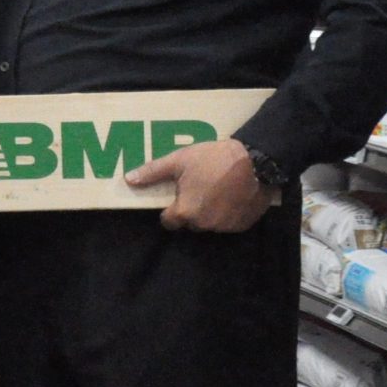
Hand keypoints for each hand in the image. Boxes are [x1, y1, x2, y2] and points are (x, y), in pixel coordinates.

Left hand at [129, 138, 276, 233]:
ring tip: (216, 191)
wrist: (257, 161)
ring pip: (210, 223)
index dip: (170, 211)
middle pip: (190, 222)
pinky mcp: (244, 224)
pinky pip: (229, 223)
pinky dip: (228, 214)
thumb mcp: (179, 161)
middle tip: (198, 189)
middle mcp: (204, 224)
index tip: (176, 198)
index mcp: (186, 212)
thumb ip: (153, 172)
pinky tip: (232, 197)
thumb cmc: (213, 160)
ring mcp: (226, 226)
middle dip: (191, 210)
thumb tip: (129, 180)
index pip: (169, 221)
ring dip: (210, 212)